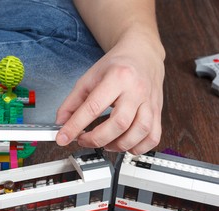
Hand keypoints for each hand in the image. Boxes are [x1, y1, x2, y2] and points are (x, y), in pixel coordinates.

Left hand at [55, 39, 164, 154]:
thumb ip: (72, 101)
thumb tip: (61, 122)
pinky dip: (138, 148)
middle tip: (83, 140)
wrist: (142, 54)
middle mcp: (137, 90)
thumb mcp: (89, 78)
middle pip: (119, 123)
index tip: (63, 137)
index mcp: (118, 77)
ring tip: (104, 143)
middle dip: (97, 139)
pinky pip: (153, 137)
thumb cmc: (116, 66)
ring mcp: (150, 102)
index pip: (94, 107)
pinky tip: (125, 145)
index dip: (75, 126)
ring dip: (118, 145)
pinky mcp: (158, 112)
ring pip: (140, 132)